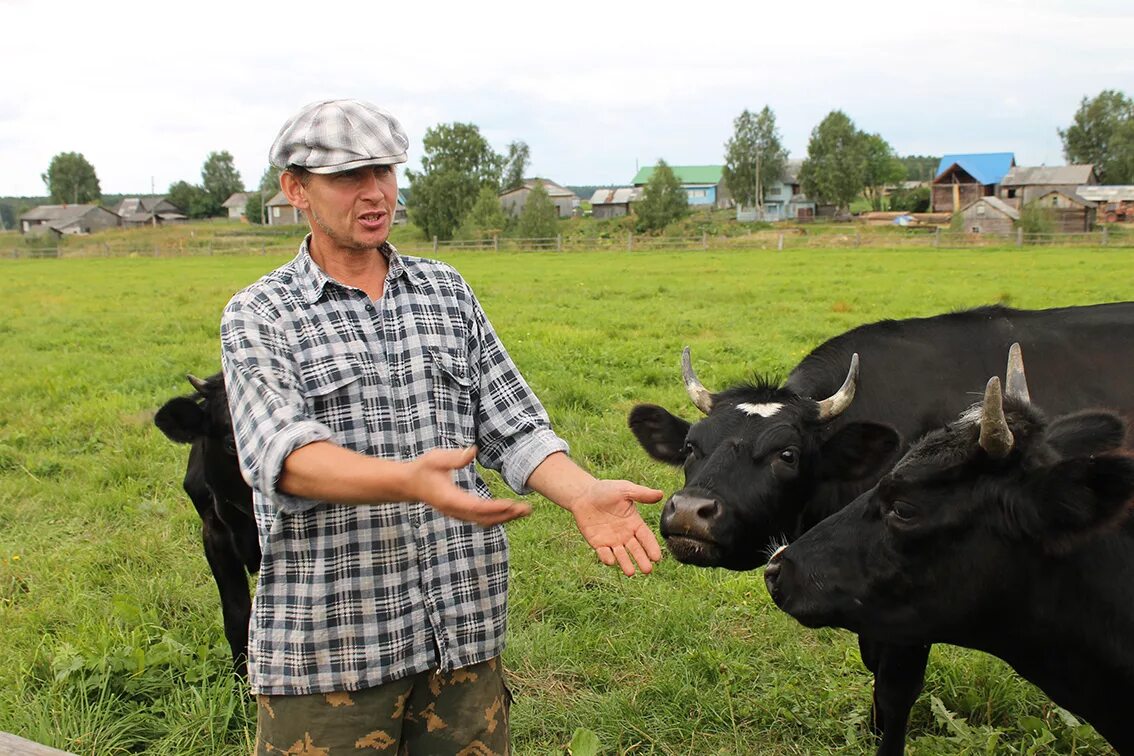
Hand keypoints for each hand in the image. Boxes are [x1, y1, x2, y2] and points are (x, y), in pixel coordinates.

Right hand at [405, 446, 530, 526]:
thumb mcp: (436, 458)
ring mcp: (458, 514)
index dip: (495, 508)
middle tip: (527, 509)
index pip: (477, 507)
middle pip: (485, 518)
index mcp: (450, 499)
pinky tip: (510, 512)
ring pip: (484, 521)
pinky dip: (497, 517)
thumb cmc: (423, 469)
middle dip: (507, 515)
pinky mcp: (460, 513)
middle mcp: (455, 510)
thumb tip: (473, 451)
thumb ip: (454, 457)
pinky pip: (481, 519)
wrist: (409, 484)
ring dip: (505, 518)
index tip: (512, 505)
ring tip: (524, 511)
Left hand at [568, 480, 663, 575]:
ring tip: (630, 572)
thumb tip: (660, 494)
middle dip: (642, 560)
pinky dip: (607, 558)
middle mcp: (625, 535)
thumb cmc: (605, 490)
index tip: (657, 557)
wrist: (583, 495)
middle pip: (636, 550)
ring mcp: (612, 541)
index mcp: (634, 523)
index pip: (646, 537)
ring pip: (621, 555)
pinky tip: (611, 560)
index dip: (651, 547)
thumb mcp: (625, 489)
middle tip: (647, 570)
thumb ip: (641, 494)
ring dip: (626, 564)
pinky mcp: (598, 543)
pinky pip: (603, 553)